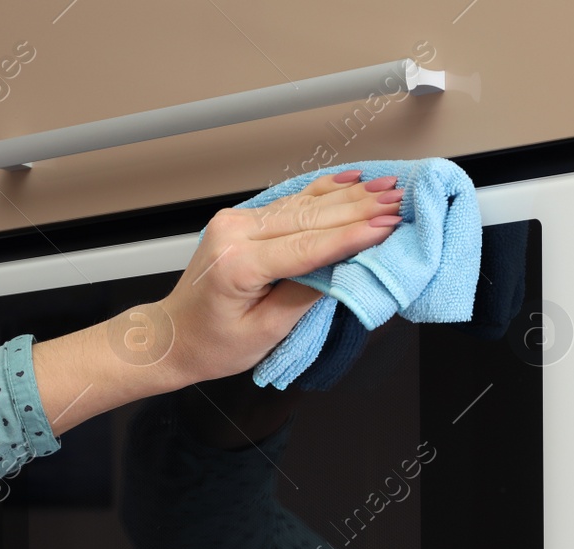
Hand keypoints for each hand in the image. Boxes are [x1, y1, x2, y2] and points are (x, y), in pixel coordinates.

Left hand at [32, 169, 401, 434]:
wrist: (174, 335)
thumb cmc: (213, 344)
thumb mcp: (265, 333)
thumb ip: (305, 296)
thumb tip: (345, 269)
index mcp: (239, 265)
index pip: (307, 246)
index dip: (352, 235)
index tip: (389, 225)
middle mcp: (235, 233)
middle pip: (309, 218)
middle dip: (359, 208)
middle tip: (399, 200)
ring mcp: (237, 221)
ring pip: (303, 205)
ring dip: (349, 196)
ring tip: (387, 187)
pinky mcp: (243, 220)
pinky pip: (290, 204)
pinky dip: (323, 192)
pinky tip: (351, 179)